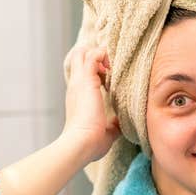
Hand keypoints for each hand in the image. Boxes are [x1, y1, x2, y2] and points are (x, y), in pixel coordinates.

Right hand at [61, 45, 120, 162]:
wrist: (81, 142)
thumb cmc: (91, 142)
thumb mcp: (105, 132)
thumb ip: (112, 125)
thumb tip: (119, 123)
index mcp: (78, 97)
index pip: (82, 73)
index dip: (96, 69)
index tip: (108, 75)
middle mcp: (76, 86)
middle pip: (78, 56)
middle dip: (95, 55)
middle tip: (109, 65)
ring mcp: (79, 81)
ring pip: (83, 52)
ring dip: (100, 53)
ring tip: (111, 65)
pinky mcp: (86, 79)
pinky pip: (94, 55)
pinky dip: (104, 54)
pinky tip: (112, 66)